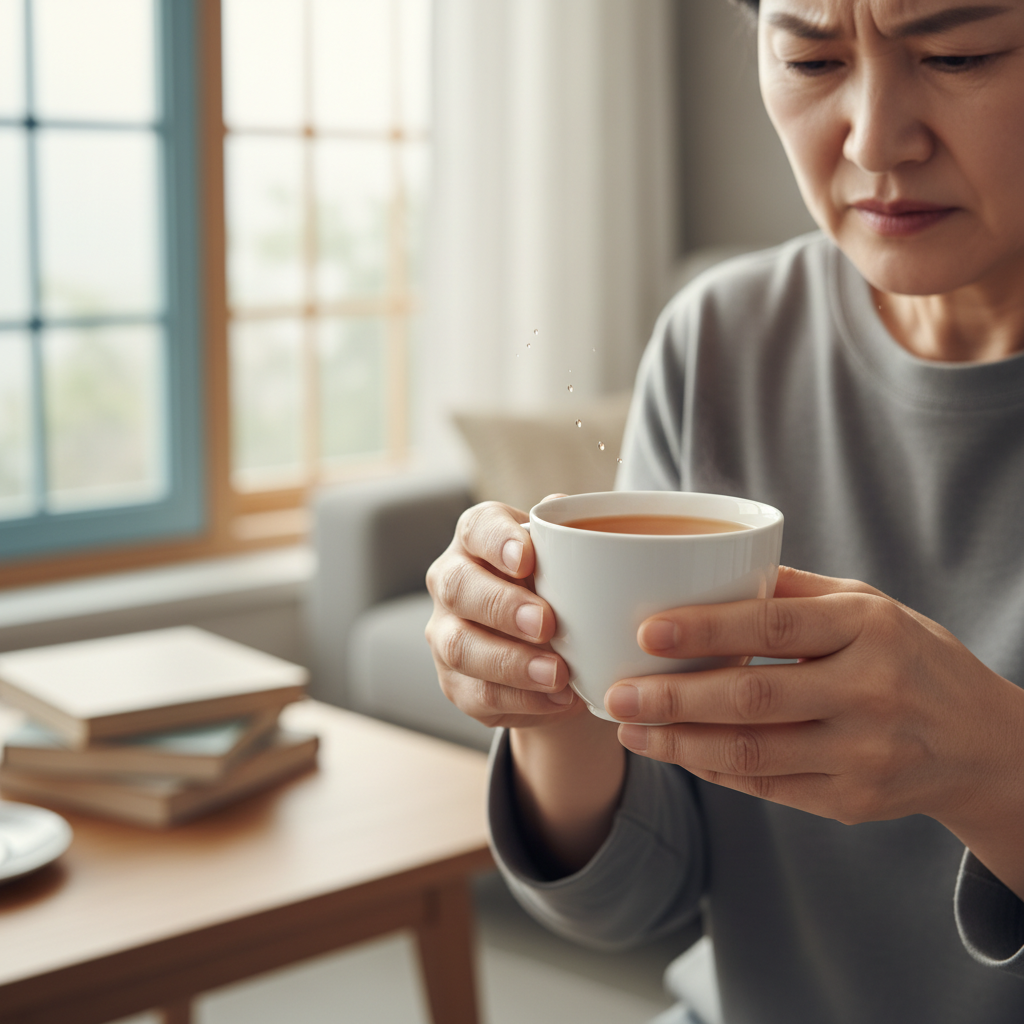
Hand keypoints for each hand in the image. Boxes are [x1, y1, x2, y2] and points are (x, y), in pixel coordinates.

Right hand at [425, 499, 583, 727]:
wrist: (556, 654)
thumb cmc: (560, 590)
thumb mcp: (570, 561)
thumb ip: (572, 538)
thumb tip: (571, 509)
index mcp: (478, 539)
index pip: (478, 528)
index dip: (499, 541)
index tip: (528, 558)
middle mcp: (452, 581)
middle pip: (459, 587)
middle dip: (501, 605)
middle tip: (546, 623)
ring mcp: (446, 634)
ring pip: (461, 647)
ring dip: (511, 662)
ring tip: (558, 674)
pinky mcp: (455, 683)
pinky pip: (478, 693)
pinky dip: (521, 700)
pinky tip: (558, 698)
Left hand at [604, 567, 1023, 839]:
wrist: (983, 744)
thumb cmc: (910, 657)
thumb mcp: (869, 606)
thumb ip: (795, 590)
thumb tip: (712, 568)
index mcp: (868, 628)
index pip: (773, 626)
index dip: (705, 629)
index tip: (646, 631)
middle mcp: (869, 691)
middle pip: (752, 698)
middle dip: (671, 699)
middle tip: (615, 695)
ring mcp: (864, 753)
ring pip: (751, 753)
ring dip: (679, 743)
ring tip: (630, 731)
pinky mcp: (853, 801)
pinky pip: (766, 786)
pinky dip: (713, 770)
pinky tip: (677, 752)